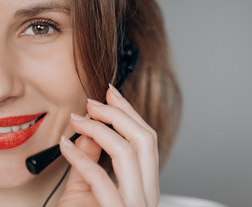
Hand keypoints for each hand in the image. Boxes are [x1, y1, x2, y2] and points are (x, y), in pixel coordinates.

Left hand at [57, 85, 159, 206]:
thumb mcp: (87, 191)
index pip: (147, 140)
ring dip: (101, 129)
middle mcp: (147, 194)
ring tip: (79, 120)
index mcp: (146, 185)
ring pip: (130, 153)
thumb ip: (89, 162)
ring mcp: (135, 205)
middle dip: (119, 114)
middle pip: (145, 140)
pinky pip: (100, 178)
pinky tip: (66, 146)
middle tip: (95, 102)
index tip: (112, 93)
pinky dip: (80, 157)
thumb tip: (87, 133)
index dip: (130, 113)